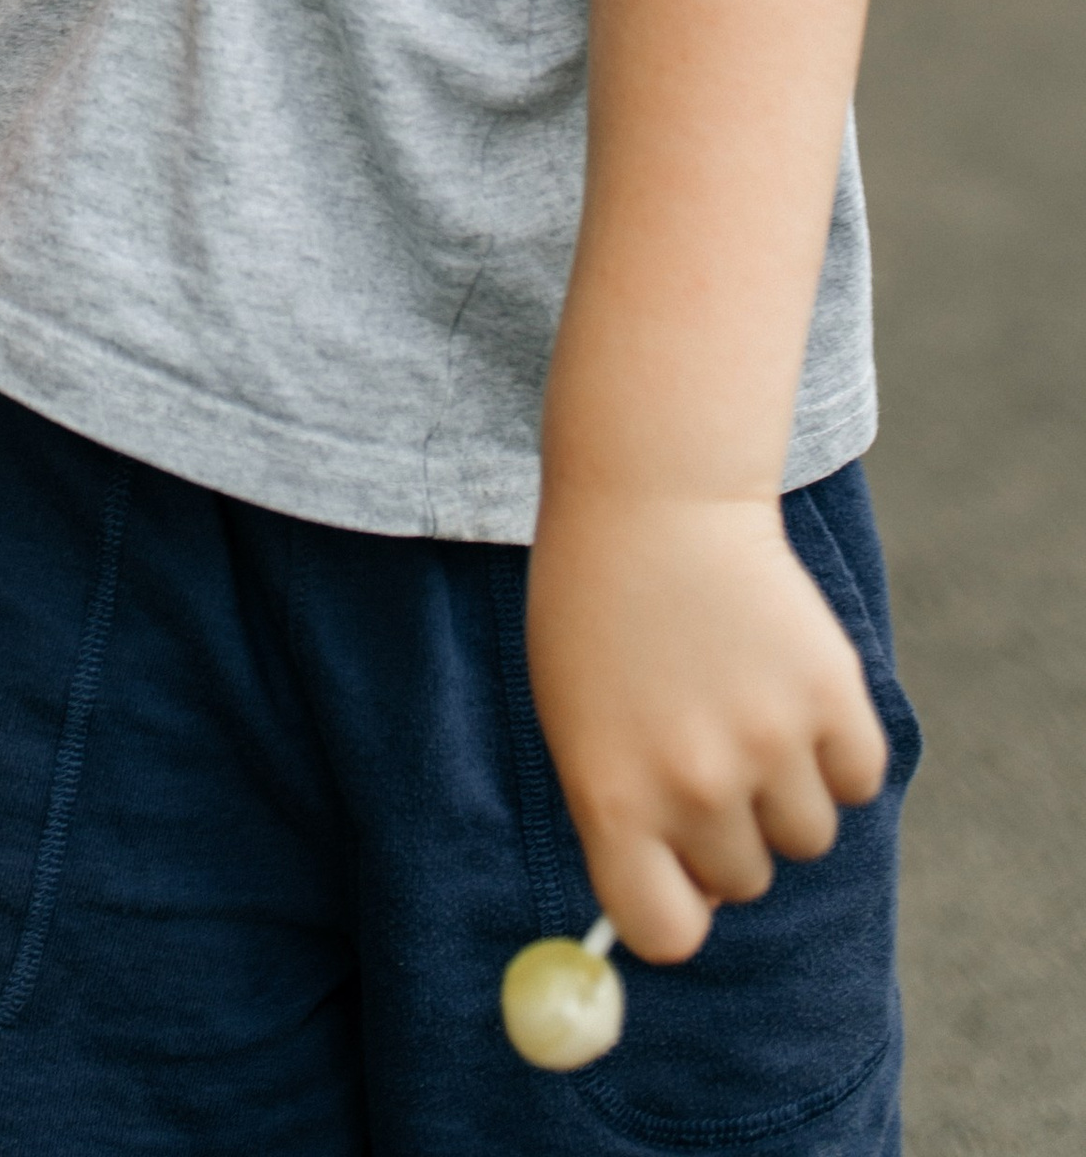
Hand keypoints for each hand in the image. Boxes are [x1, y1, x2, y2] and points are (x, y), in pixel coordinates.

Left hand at [527, 488, 888, 963]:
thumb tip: (692, 910)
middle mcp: (693, 784)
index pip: (663, 934)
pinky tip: (789, 686)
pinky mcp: (832, 698)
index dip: (676, 910)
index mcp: (612, 799)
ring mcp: (768, 742)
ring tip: (742, 705)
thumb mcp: (576, 719)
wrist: (654, 498)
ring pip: (806, 836)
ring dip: (785, 790)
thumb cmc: (600, 611)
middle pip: (742, 882)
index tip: (678, 878)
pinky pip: (857, 781)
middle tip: (703, 744)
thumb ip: (624, 818)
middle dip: (727, 831)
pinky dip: (838, 751)